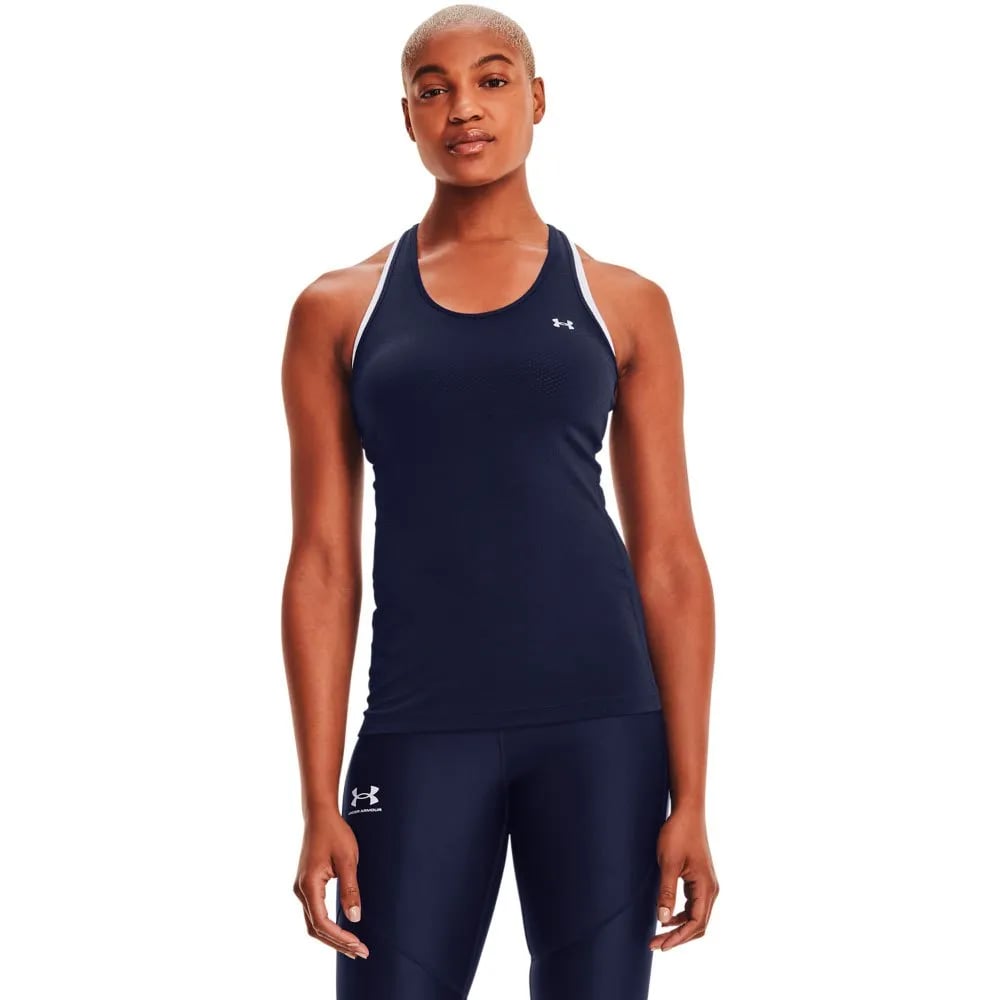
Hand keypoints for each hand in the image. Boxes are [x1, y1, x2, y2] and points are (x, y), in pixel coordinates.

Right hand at [293, 809, 369, 959]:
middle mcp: (301, 890)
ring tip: (353, 946)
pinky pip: (314, 913)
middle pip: (316, 928)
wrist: (320, 815)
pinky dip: (327, 926)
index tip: (358, 944)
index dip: (340, 937)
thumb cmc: (335, 833)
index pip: (322, 922)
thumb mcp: (348, 860)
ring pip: (313, 923)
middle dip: (338, 943)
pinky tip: (341, 930)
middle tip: (360, 952)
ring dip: (332, 937)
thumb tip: (354, 918)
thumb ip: (351, 889)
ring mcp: (302, 888)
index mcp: (309, 885)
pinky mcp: (306, 885)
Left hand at [649, 807, 719, 951]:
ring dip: (679, 928)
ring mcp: (706, 885)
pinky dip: (681, 916)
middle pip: (698, 924)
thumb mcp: (669, 863)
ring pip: (696, 917)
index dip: (678, 938)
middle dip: (678, 937)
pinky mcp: (700, 880)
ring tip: (659, 935)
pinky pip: (693, 906)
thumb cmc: (678, 834)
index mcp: (706, 887)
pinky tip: (667, 918)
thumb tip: (663, 919)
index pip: (695, 923)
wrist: (687, 812)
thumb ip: (666, 892)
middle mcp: (711, 889)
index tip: (660, 945)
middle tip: (655, 944)